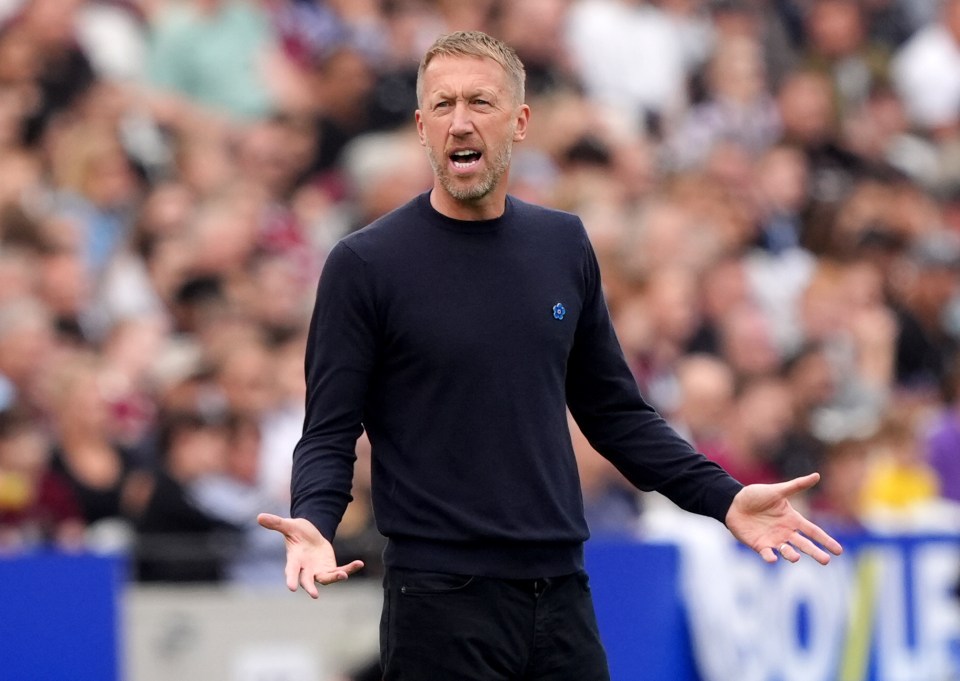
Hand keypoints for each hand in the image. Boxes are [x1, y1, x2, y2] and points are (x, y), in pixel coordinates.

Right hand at [257, 513, 364, 597]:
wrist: (310, 535)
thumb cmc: (297, 532)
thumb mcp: (288, 525)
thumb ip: (276, 523)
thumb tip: (259, 516)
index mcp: (294, 560)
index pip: (291, 571)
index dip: (291, 579)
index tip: (291, 588)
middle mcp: (306, 569)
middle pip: (307, 581)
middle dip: (310, 587)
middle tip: (314, 595)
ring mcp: (318, 571)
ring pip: (326, 578)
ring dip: (335, 577)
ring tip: (343, 574)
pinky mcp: (330, 568)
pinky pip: (340, 570)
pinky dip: (349, 569)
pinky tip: (359, 563)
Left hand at [724, 473, 842, 564]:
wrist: (733, 503)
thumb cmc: (756, 495)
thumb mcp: (777, 490)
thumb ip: (796, 485)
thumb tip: (817, 475)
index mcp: (793, 520)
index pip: (813, 531)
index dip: (825, 540)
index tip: (838, 551)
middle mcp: (786, 532)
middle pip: (804, 544)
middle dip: (815, 553)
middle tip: (826, 561)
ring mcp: (773, 540)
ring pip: (787, 551)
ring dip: (792, 555)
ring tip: (796, 557)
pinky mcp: (760, 545)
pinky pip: (767, 553)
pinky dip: (770, 557)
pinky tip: (772, 558)